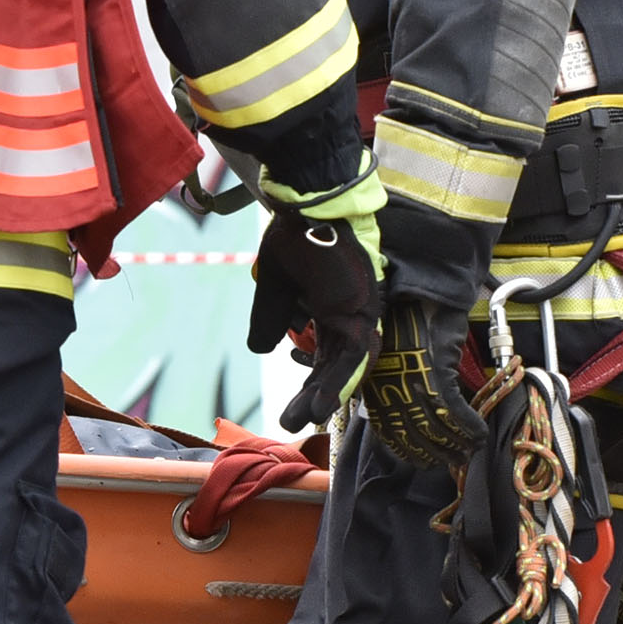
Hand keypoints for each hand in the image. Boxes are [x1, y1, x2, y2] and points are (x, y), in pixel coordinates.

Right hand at [248, 191, 384, 432]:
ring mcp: (360, 312)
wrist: (308, 202)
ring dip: (325, 394)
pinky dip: (337, 379)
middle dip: (314, 395)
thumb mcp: (275, 285)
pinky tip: (320, 403)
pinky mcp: (362, 309)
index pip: (323, 355)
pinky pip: (354, 353)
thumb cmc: (296, 233)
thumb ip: (270, 317)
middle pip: (336, 365)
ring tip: (306, 420)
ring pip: (346, 364)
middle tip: (293, 421)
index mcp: (331, 307)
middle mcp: (351, 314)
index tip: (292, 407)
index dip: (309, 381)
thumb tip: (260, 349)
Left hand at [358, 299, 484, 478]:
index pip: (391, 435)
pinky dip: (470, 426)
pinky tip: (479, 434)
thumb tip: (405, 414)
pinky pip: (456, 412)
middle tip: (455, 462)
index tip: (426, 462)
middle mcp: (392, 391)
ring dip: (458, 444)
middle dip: (438, 454)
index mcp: (376, 390)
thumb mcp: (388, 360)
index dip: (412, 453)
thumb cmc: (404, 323)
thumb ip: (390, 388)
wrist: (419, 296)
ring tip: (471, 450)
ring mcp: (414, 384)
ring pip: (438, 428)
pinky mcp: (438, 374)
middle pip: (417, 437)